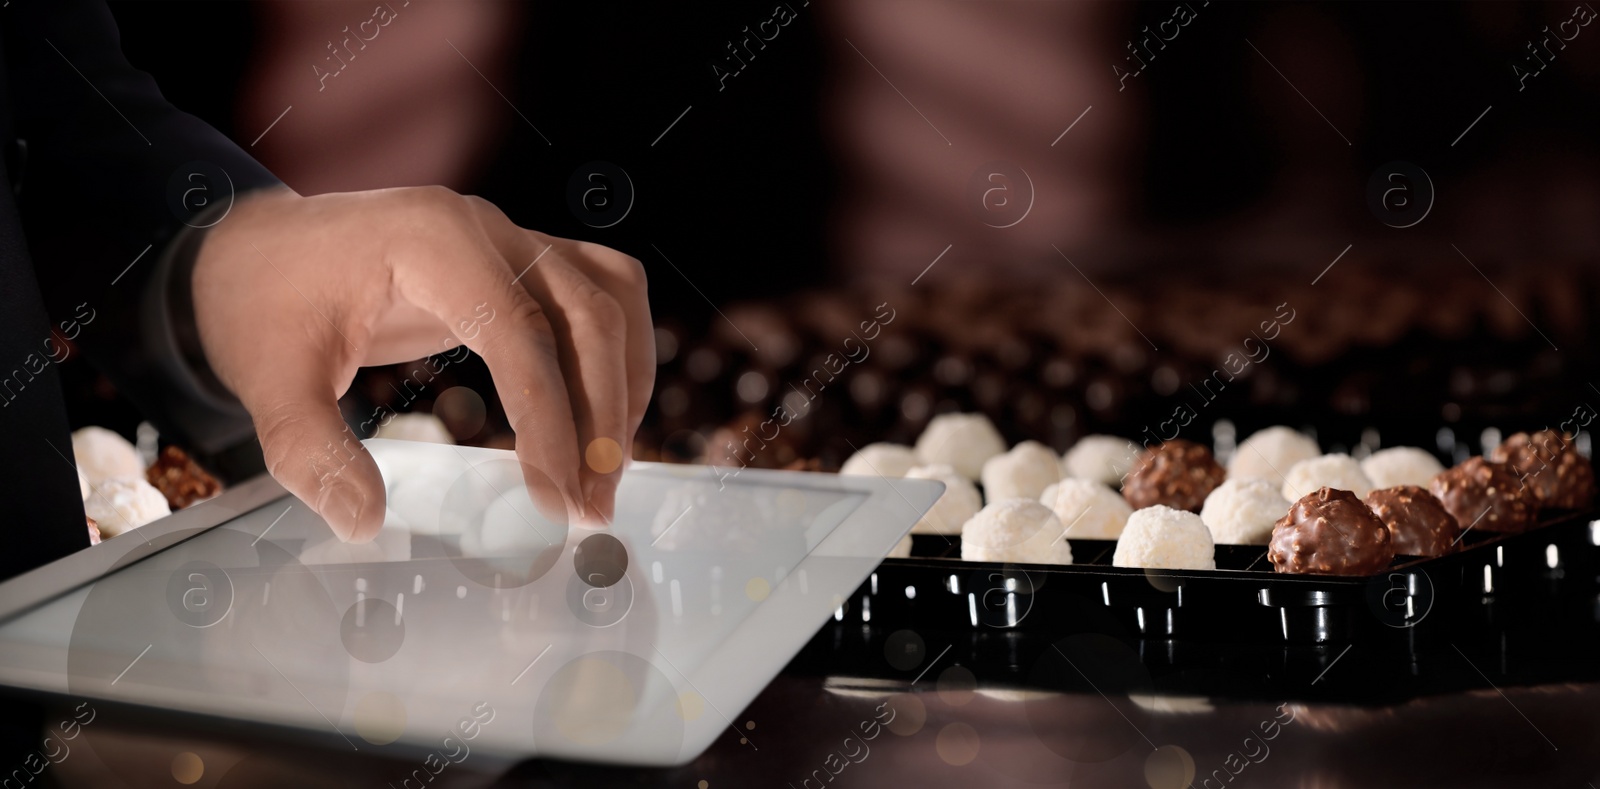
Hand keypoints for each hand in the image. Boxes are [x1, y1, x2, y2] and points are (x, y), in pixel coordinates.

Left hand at [191, 186, 652, 540]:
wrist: (260, 252)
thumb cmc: (267, 303)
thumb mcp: (268, 379)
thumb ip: (312, 451)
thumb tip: (364, 521)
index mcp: (431, 240)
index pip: (519, 331)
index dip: (549, 420)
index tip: (554, 499)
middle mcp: (487, 229)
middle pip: (588, 314)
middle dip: (600, 417)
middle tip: (589, 508)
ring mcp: (513, 240)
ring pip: (613, 299)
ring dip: (622, 388)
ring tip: (603, 475)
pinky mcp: (522, 263)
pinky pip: (604, 294)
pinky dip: (620, 357)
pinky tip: (603, 421)